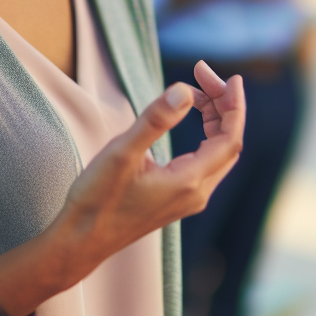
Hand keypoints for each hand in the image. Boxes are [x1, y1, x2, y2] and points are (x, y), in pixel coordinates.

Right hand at [55, 60, 245, 269]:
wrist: (81, 242)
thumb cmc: (98, 200)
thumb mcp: (121, 153)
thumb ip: (154, 121)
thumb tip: (184, 91)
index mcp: (189, 181)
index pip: (230, 138)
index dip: (235, 106)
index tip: (231, 78)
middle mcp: (197, 193)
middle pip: (228, 143)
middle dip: (223, 105)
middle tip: (202, 74)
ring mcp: (189, 199)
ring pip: (218, 153)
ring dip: (214, 119)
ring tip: (195, 91)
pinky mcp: (178, 199)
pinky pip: (206, 162)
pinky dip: (205, 135)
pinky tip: (190, 119)